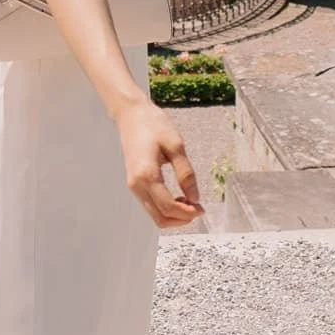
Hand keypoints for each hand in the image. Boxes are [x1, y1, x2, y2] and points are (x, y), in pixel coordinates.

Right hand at [116, 97, 202, 227]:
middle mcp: (137, 185)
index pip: (168, 206)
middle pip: (160, 218)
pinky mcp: (135, 184)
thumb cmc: (154, 125)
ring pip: (155, 215)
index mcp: (147, 174)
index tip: (202, 207)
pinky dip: (166, 209)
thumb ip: (185, 173)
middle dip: (181, 219)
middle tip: (199, 208)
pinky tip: (179, 197)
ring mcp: (134, 186)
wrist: (131, 115)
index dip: (187, 212)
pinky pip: (151, 206)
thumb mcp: (176, 145)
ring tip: (191, 202)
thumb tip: (195, 198)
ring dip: (174, 216)